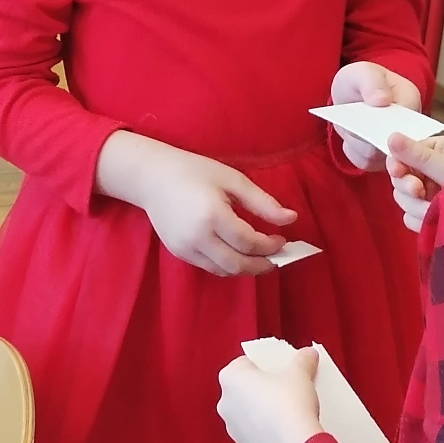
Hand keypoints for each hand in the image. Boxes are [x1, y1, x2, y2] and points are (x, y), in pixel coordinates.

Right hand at [96, 132, 294, 275]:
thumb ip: (262, 202)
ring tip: (261, 258)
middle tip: (278, 257)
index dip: (270, 245)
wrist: (152, 177)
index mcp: (213, 215)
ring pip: (224, 271)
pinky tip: (238, 254)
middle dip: (263, 264)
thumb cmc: (194, 171)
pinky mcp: (179, 253)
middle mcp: (198, 237)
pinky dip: (228, 265)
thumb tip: (291, 219)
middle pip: (238, 264)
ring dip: (246, 268)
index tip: (283, 239)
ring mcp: (186, 248)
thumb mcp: (232, 180)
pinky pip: (210, 267)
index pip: (249, 242)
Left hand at [217, 349, 322, 442]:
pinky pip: (255, 432)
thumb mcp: (300, 373)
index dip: (264, 364)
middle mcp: (225, 402)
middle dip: (262, 387)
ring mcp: (232, 427)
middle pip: (244, 388)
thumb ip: (303, 360)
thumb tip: (309, 353)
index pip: (245, 362)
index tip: (280, 369)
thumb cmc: (290, 402)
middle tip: (285, 387)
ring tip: (288, 410)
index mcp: (231, 377)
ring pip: (248, 412)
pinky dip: (266, 429)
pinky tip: (286, 429)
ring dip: (262, 409)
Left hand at [329, 61, 424, 170]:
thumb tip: (383, 100)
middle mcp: (410, 126)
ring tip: (351, 128)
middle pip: (395, 146)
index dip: (388, 127)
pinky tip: (350, 139)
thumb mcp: (362, 73)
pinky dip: (353, 152)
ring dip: (359, 145)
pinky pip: (366, 163)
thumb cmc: (360, 81)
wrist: (349, 95)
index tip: (368, 123)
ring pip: (378, 158)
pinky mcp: (381, 158)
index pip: (408, 122)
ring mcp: (397, 145)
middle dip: (370, 139)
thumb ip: (372, 82)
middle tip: (352, 127)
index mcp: (410, 100)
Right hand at [385, 129, 443, 231]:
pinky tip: (433, 223)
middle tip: (419, 193)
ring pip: (403, 199)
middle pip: (400, 178)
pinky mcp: (431, 214)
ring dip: (415, 207)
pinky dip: (419, 222)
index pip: (404, 153)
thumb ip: (420, 156)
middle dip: (408, 189)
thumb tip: (391, 137)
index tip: (399, 172)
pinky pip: (410, 217)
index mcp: (439, 149)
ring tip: (433, 212)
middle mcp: (432, 169)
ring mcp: (431, 193)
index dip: (398, 164)